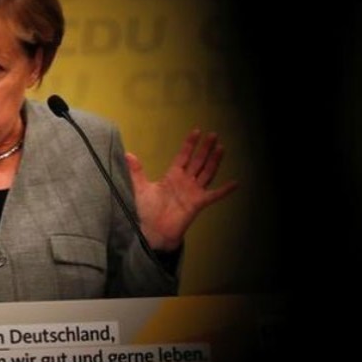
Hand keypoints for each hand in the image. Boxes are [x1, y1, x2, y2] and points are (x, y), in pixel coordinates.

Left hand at [126, 129, 237, 251]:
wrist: (153, 231)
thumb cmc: (146, 211)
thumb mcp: (140, 188)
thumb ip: (136, 171)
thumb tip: (127, 154)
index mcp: (173, 176)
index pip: (184, 156)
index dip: (190, 144)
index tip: (196, 131)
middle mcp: (185, 182)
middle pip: (198, 161)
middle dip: (205, 148)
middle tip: (214, 134)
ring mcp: (193, 192)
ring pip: (207, 173)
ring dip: (214, 161)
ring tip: (221, 148)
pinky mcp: (198, 204)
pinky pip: (214, 195)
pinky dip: (225, 190)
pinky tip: (235, 183)